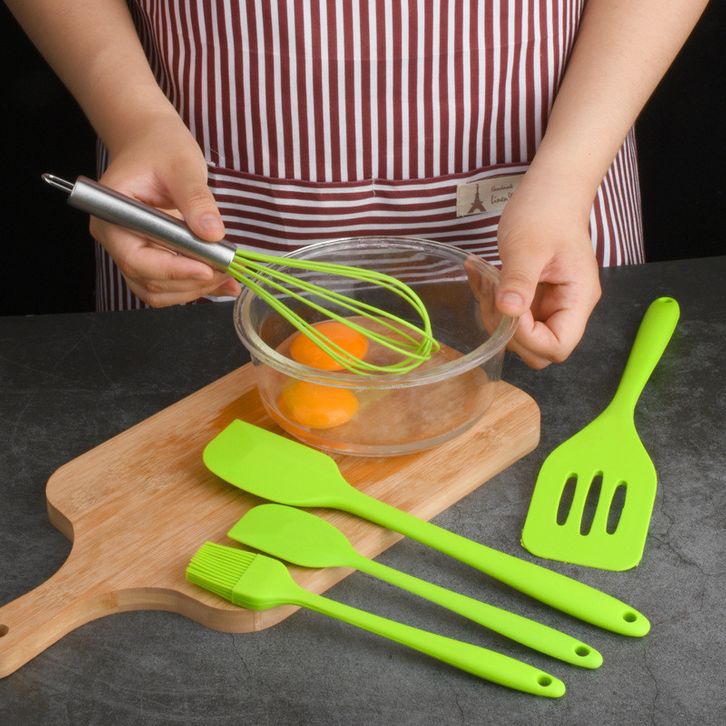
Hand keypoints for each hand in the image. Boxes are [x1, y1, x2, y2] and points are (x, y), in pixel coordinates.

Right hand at [91, 112, 240, 306]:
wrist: (154, 144)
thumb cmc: (160, 147)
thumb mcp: (182, 166)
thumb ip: (196, 200)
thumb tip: (212, 234)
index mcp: (113, 217)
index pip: (137, 259)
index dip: (173, 270)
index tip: (207, 269)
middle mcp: (117, 241)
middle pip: (149, 281)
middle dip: (190, 282)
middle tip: (227, 270)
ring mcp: (133, 252)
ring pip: (159, 290)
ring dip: (195, 289)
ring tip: (228, 277)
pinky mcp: (152, 258)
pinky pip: (170, 284)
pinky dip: (196, 286)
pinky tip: (223, 281)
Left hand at [494, 171, 600, 368]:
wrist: (551, 188)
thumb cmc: (547, 210)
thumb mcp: (528, 246)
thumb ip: (519, 280)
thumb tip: (508, 310)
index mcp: (578, 299)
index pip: (558, 346)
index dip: (529, 338)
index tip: (508, 309)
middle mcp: (567, 307)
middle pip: (538, 348)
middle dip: (508, 331)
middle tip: (493, 297)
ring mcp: (549, 303)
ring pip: (519, 334)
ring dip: (495, 314)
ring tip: (485, 279)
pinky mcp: (532, 296)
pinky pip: (509, 313)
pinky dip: (490, 300)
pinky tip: (481, 275)